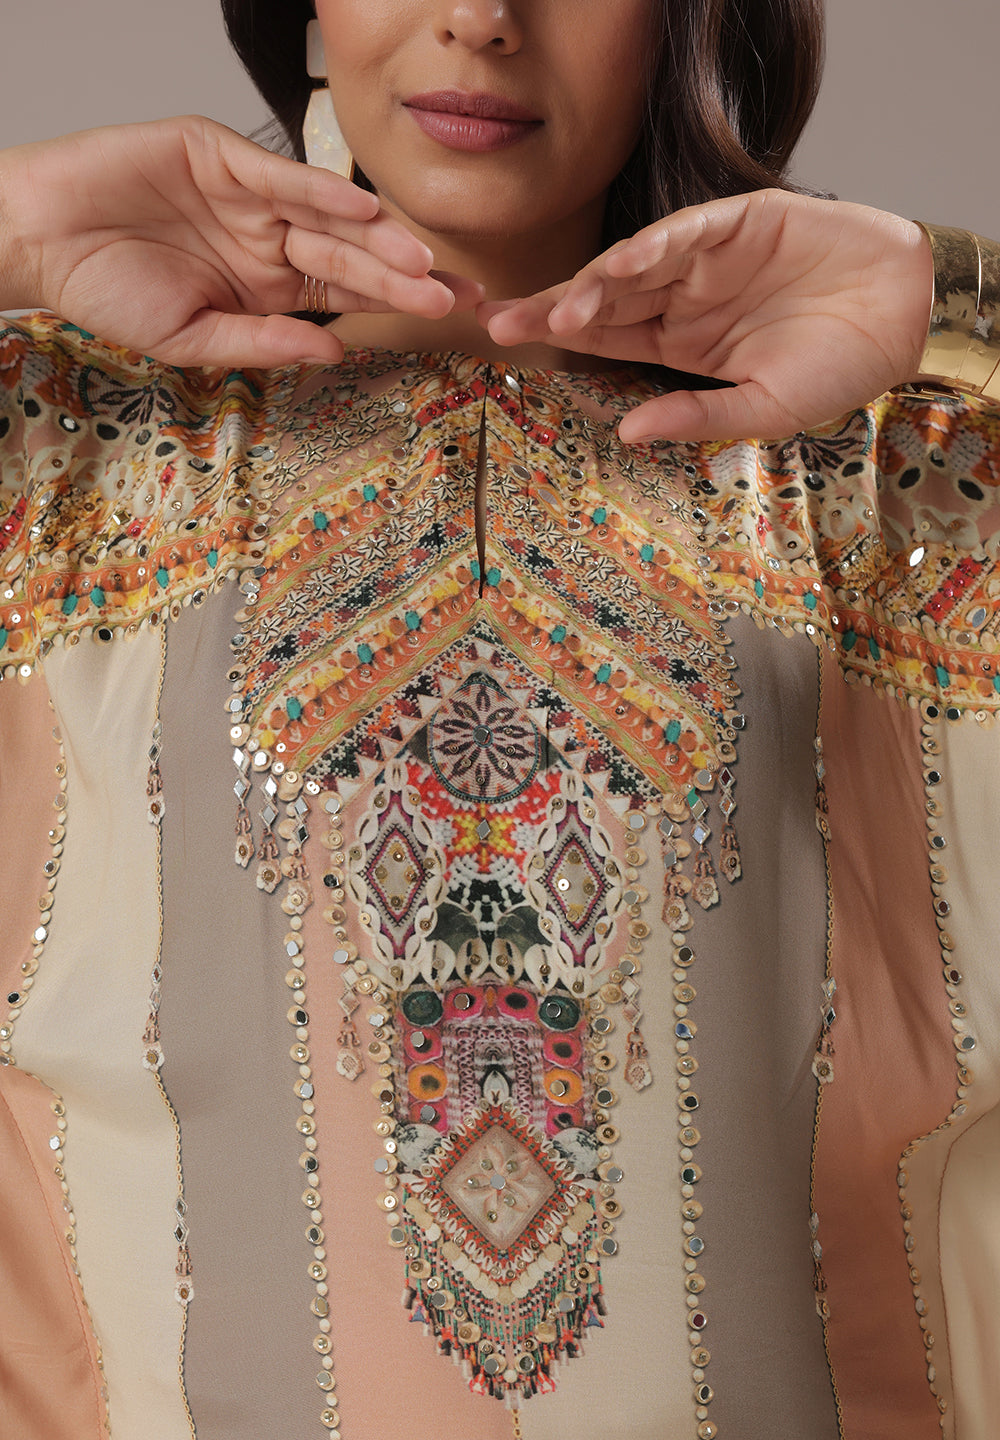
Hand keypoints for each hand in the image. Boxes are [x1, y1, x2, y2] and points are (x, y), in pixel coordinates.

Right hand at [0, 117, 481, 366]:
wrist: (41, 240)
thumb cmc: (107, 292)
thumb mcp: (193, 338)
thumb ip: (264, 344)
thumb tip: (334, 354)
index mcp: (269, 284)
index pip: (346, 290)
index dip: (396, 301)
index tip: (445, 315)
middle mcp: (268, 237)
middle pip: (350, 254)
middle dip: (403, 274)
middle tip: (454, 293)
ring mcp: (247, 194)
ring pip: (325, 215)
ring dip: (374, 236)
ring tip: (420, 261)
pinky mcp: (217, 153)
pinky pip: (278, 175)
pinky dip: (318, 188)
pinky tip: (363, 208)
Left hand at [480, 190, 932, 442]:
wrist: (904, 317)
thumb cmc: (838, 369)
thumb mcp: (763, 409)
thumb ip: (696, 417)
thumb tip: (630, 432)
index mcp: (679, 341)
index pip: (604, 336)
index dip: (555, 334)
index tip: (505, 341)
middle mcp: (683, 296)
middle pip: (603, 298)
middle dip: (551, 306)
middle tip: (498, 320)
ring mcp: (708, 257)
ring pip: (635, 264)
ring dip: (596, 285)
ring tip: (558, 311)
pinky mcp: (741, 220)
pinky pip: (689, 231)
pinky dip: (656, 245)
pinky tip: (623, 266)